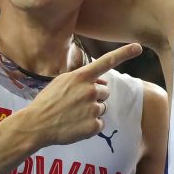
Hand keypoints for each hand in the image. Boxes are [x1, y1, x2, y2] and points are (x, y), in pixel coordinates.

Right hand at [20, 43, 142, 147]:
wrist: (35, 125)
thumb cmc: (47, 102)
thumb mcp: (61, 82)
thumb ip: (82, 79)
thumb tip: (102, 83)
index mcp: (80, 77)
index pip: (106, 62)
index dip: (124, 53)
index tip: (138, 47)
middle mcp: (90, 90)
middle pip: (105, 91)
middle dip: (95, 97)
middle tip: (75, 104)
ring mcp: (93, 108)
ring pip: (103, 108)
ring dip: (92, 111)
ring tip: (73, 115)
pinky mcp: (93, 126)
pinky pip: (100, 124)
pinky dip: (90, 126)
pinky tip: (75, 126)